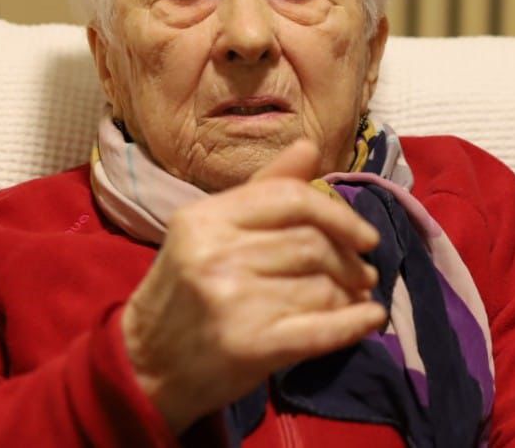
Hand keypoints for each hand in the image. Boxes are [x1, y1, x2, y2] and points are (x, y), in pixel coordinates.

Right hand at [120, 139, 386, 431]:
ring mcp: (231, 303)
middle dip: (349, 259)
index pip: (292, 199)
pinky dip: (353, 325)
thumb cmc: (185, 290)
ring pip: (320, 285)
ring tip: (356, 296)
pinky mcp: (248, 348)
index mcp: (206, 218)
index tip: (364, 235)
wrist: (144, 367)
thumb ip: (264, 189)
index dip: (339, 214)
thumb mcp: (211, 230)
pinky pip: (319, 330)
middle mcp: (215, 255)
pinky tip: (370, 320)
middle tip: (364, 273)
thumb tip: (310, 146)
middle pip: (312, 243)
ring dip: (350, 292)